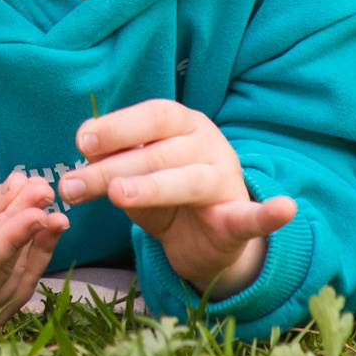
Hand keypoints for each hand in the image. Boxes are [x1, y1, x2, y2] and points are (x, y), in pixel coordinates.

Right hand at [0, 173, 68, 335]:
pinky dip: (33, 261)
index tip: (38, 211)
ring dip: (37, 246)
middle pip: (0, 272)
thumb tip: (22, 188)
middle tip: (43, 192)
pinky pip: (17, 292)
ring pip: (16, 285)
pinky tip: (46, 232)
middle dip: (26, 231)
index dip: (10, 238)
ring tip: (51, 210)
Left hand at [59, 99, 294, 299]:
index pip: (152, 116)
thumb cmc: (162, 194)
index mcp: (182, 124)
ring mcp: (226, 180)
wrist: (201, 238)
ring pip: (189, 181)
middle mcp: (208, 144)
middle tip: (72, 187)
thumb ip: (109, 164)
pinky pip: (254, 216)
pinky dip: (269, 214)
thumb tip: (78, 155)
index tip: (82, 141)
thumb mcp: (132, 175)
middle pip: (159, 153)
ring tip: (119, 195)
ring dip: (152, 187)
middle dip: (111, 170)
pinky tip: (283, 209)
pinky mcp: (238, 219)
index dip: (118, 126)